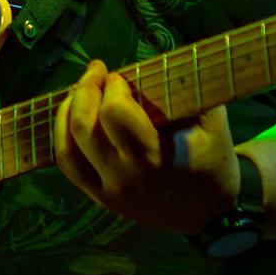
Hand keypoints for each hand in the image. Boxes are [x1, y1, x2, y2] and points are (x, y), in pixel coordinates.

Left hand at [55, 60, 240, 233]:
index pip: (114, 113)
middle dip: (85, 89)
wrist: (210, 214)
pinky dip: (63, 137)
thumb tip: (156, 60)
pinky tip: (71, 116)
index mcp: (156, 157)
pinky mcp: (99, 198)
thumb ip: (186, 89)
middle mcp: (126, 177)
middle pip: (83, 127)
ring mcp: (108, 192)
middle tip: (97, 71)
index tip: (121, 78)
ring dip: (67, 111)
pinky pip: (68, 165)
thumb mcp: (212, 120)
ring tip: (79, 90)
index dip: (113, 88)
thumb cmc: (212, 159)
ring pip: (67, 148)